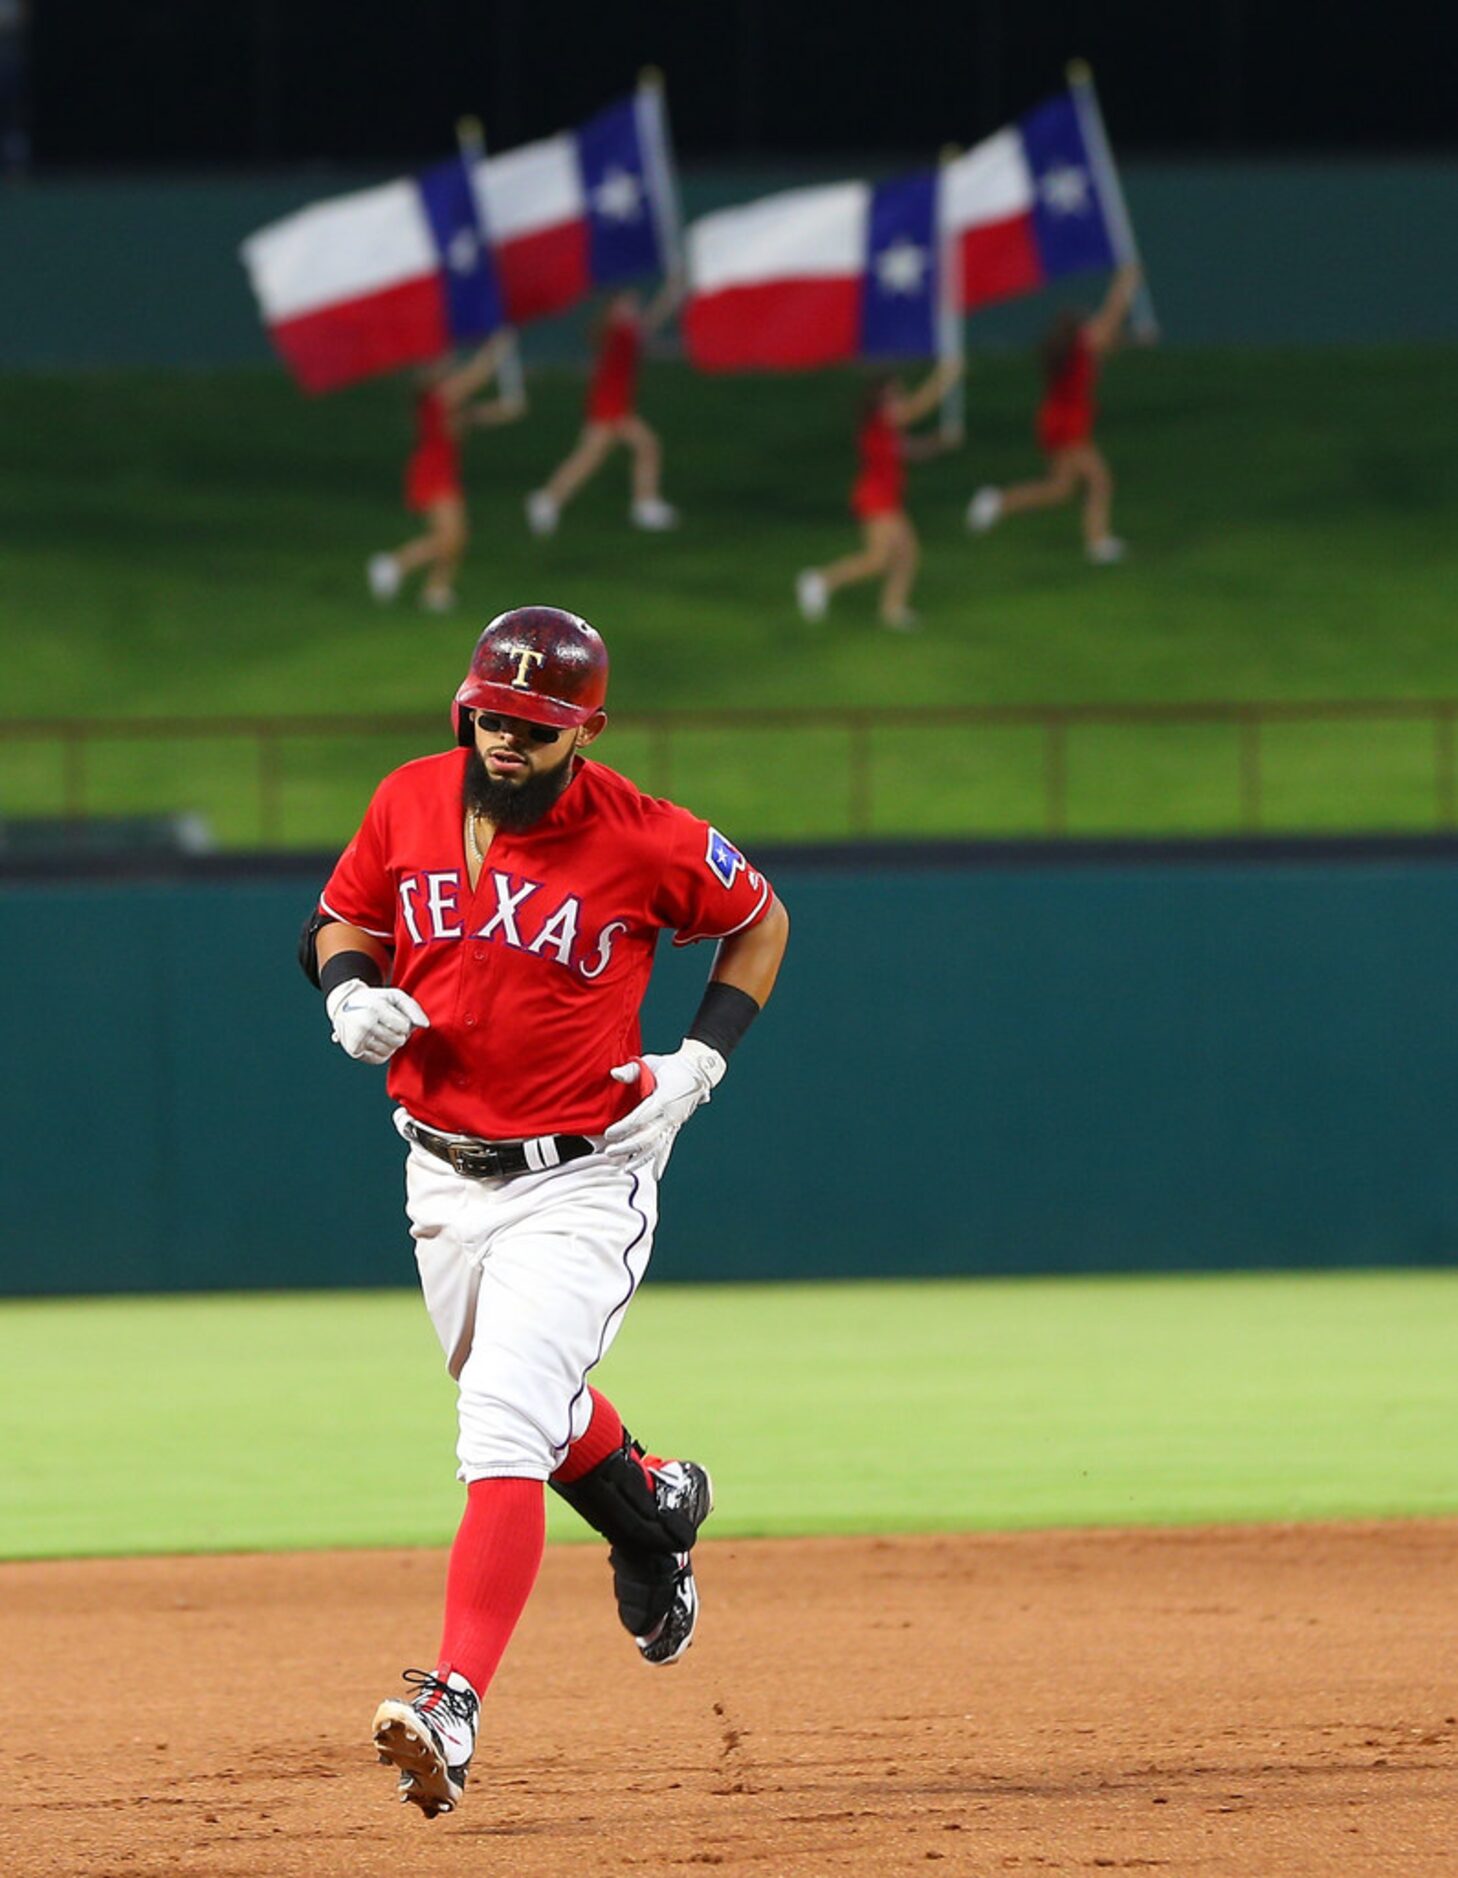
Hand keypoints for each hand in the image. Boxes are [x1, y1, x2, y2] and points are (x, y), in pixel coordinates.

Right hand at [325, 980, 429, 1064]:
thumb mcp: (394, 996)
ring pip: (390, 1050)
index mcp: (375, 1008)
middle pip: (399, 1040)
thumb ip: (413, 1008)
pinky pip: (380, 1059)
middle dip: (398, 1033)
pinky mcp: (354, 1051)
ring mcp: (358, 1039)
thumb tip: (425, 1025)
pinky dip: (382, 1051)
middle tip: (387, 1023)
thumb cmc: (374, 1001)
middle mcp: (364, 1024)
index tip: (394, 1016)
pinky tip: (375, 1040)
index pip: (404, 1027)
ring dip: (390, 1043)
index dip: (404, 1022)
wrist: (343, 1006)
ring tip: (380, 1030)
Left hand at [603, 1039, 725, 1163]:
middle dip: (627, 1147)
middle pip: (646, 1137)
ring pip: (656, 1146)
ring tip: (624, 1169)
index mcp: (663, 1098)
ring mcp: (674, 1123)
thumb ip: (632, 1070)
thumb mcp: (652, 1062)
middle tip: (609, 1153)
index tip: (608, 1134)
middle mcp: (670, 1115)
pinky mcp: (676, 1127)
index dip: (623, 1128)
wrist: (698, 1069)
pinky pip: (667, 1147)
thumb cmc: (672, 1065)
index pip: (640, 1118)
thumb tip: (613, 1074)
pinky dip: (661, 1161)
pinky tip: (654, 1175)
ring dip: (640, 1159)